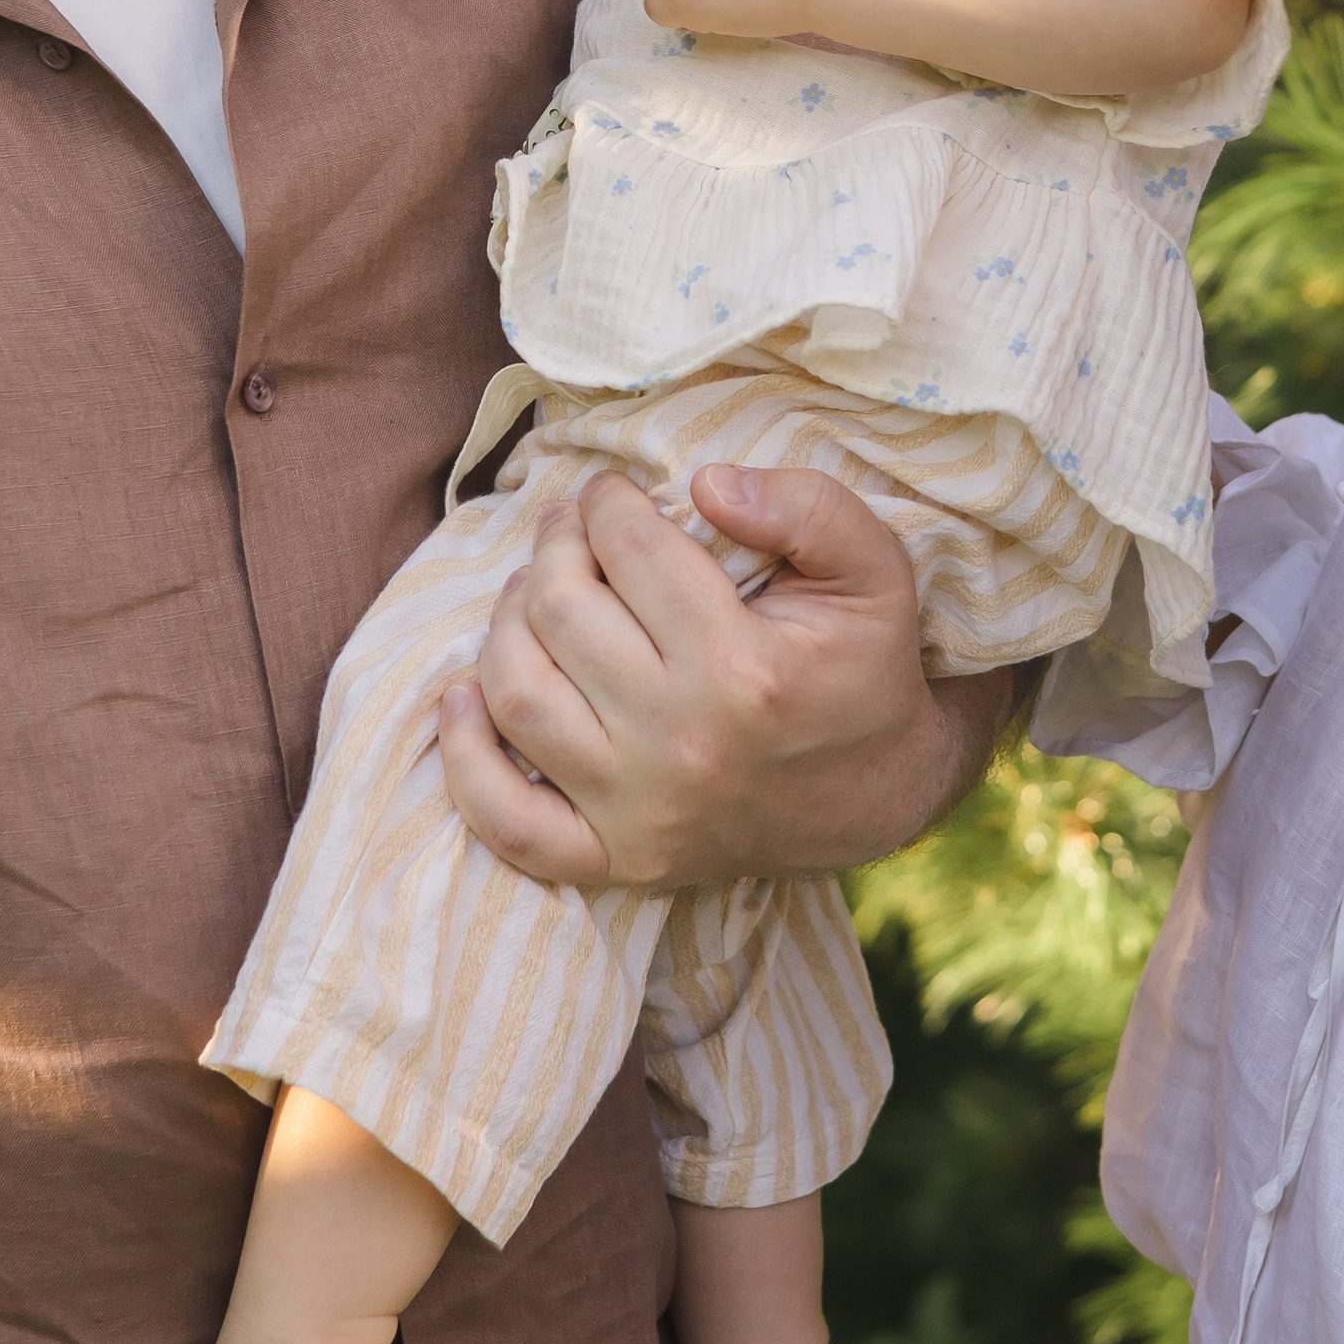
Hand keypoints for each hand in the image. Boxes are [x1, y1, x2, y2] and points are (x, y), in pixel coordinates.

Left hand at [436, 465, 1015, 889]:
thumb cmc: (866, 665)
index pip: (632, 550)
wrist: (879, 794)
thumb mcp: (876, 570)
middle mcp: (683, 746)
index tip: (615, 494)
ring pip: (517, 693)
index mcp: (748, 671)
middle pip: (560, 610)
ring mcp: (641, 812)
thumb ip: (808, 507)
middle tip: (574, 530)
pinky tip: (464, 696)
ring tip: (535, 592)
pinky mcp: (615, 860)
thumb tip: (704, 484)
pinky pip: (505, 820)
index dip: (610, 501)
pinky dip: (465, 757)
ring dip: (506, 623)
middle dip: (557, 545)